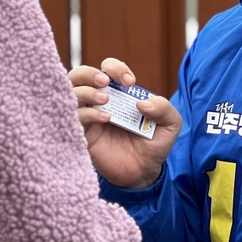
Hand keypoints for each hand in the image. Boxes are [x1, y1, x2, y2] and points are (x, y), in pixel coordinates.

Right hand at [69, 58, 181, 189]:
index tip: (130, 82)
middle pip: (78, 75)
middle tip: (105, 82)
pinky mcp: (82, 135)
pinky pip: (74, 118)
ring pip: (71, 93)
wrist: (144, 173)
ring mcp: (88, 118)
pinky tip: (106, 118)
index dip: (115, 68)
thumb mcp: (170, 124)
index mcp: (118, 93)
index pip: (107, 69)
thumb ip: (164, 108)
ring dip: (86, 91)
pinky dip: (87, 113)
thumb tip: (142, 102)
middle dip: (89, 73)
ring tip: (105, 99)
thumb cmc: (154, 145)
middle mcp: (99, 102)